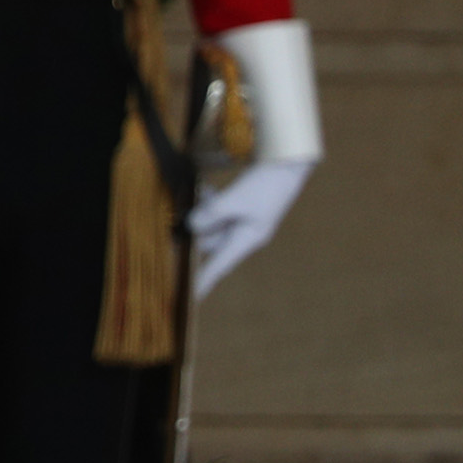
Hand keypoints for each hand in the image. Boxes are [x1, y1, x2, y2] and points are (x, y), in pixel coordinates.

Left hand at [191, 158, 311, 299]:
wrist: (287, 164)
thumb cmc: (267, 185)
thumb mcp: (237, 200)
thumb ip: (212, 214)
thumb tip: (191, 225)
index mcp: (247, 239)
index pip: (220, 266)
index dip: (204, 281)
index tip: (191, 299)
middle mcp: (244, 233)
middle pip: (209, 241)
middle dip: (194, 229)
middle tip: (174, 220)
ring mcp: (243, 220)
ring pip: (211, 223)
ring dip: (202, 210)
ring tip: (201, 193)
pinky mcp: (241, 206)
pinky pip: (218, 210)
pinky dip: (209, 200)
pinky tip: (203, 188)